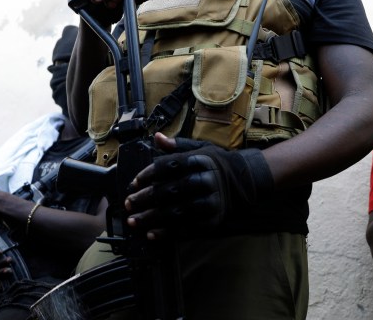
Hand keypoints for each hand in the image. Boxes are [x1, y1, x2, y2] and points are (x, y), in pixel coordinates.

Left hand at [125, 137, 273, 238]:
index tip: (133, 183)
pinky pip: (187, 228)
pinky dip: (168, 233)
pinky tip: (152, 234)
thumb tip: (157, 138)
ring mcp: (211, 202)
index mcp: (201, 160)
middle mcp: (207, 180)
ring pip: (177, 212)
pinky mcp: (212, 220)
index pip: (170, 166)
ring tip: (134, 221)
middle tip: (128, 203)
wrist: (244, 182)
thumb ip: (177, 145)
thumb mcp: (200, 149)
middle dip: (146, 198)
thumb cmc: (215, 164)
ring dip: (152, 218)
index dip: (149, 175)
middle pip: (171, 190)